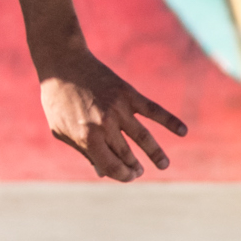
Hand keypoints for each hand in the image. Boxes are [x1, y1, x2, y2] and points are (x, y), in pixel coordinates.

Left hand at [39, 47, 185, 182]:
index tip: (127, 177)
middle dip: (134, 167)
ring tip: (164, 165)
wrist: (63, 64)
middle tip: (138, 171)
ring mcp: (119, 109)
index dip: (121, 175)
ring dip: (156, 154)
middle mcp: (105, 125)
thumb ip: (83, 150)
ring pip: (143, 138)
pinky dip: (170, 121)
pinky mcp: (128, 94)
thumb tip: (103, 172)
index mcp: (87, 137)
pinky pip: (154, 110)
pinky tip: (183, 131)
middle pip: (127, 154)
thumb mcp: (62, 130)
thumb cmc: (57, 101)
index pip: (111, 166)